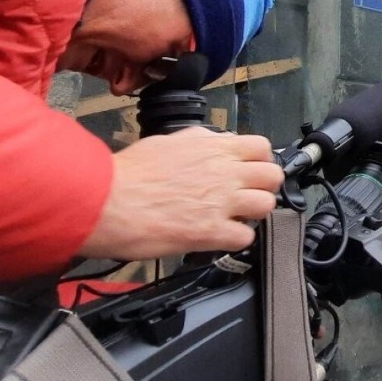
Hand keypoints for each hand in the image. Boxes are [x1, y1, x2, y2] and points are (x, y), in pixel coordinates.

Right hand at [79, 127, 283, 260]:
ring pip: (266, 205)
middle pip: (273, 176)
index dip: (260, 160)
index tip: (251, 169)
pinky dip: (236, 238)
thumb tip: (216, 142)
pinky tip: (220, 236)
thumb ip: (200, 142)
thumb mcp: (168, 141)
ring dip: (253, 213)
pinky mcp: (212, 232)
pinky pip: (246, 237)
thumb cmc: (130, 173)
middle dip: (263, 186)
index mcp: (214, 148)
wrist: (109, 201)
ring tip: (234, 216)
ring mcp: (222, 203)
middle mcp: (224, 172)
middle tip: (246, 195)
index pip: (262, 147)